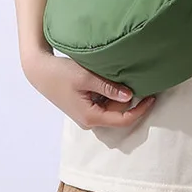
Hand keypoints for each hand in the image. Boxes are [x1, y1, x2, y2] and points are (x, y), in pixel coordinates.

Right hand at [22, 48, 156, 129]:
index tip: (152, 97)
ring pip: (110, 108)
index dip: (140, 110)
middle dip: (131, 101)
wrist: (39, 71)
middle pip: (118, 114)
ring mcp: (85, 114)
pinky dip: (110, 93)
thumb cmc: (60, 73)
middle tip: (143, 83)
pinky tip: (112, 79)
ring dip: (119, 95)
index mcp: (91, 118)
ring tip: (127, 77)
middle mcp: (89, 120)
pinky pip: (102, 103)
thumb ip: (109, 87)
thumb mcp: (86, 78)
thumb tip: (130, 95)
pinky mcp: (83, 106)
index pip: (123, 120)